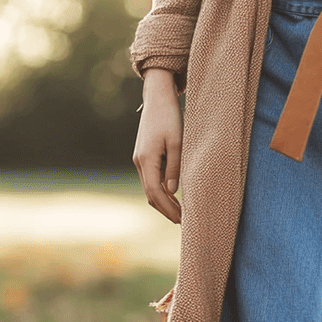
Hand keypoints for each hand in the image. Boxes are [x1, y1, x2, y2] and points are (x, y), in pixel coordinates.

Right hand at [133, 68, 182, 223]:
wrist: (157, 99)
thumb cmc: (170, 118)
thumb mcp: (177, 142)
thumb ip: (175, 166)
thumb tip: (172, 190)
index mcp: (146, 159)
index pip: (155, 192)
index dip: (167, 208)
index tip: (181, 219)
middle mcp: (139, 162)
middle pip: (150, 194)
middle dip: (165, 209)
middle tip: (182, 221)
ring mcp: (140, 159)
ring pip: (150, 188)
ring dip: (163, 201)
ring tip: (179, 212)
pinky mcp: (143, 156)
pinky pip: (151, 179)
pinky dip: (160, 190)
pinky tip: (172, 195)